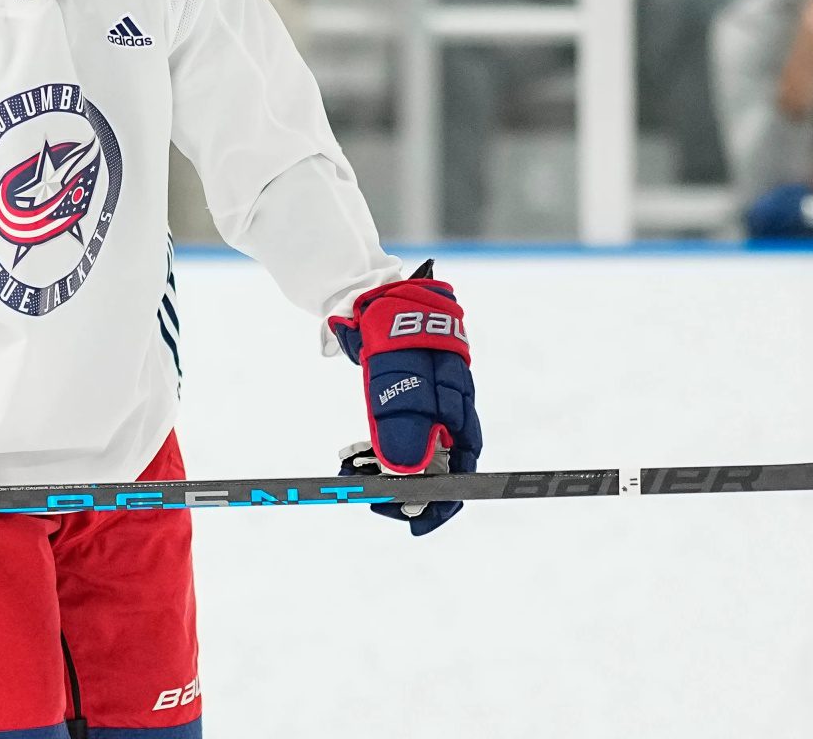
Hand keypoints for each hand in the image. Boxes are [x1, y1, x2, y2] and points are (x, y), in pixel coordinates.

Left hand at [329, 260, 480, 535]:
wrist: (376, 291)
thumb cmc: (391, 332)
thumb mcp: (392, 380)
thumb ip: (401, 426)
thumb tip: (405, 477)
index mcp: (457, 403)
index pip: (462, 465)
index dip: (444, 497)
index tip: (417, 522)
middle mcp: (448, 406)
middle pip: (438, 463)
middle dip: (407, 488)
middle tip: (373, 499)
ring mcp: (428, 398)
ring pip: (414, 450)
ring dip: (386, 469)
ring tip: (350, 470)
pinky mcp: (406, 393)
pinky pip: (397, 433)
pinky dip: (377, 448)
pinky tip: (352, 453)